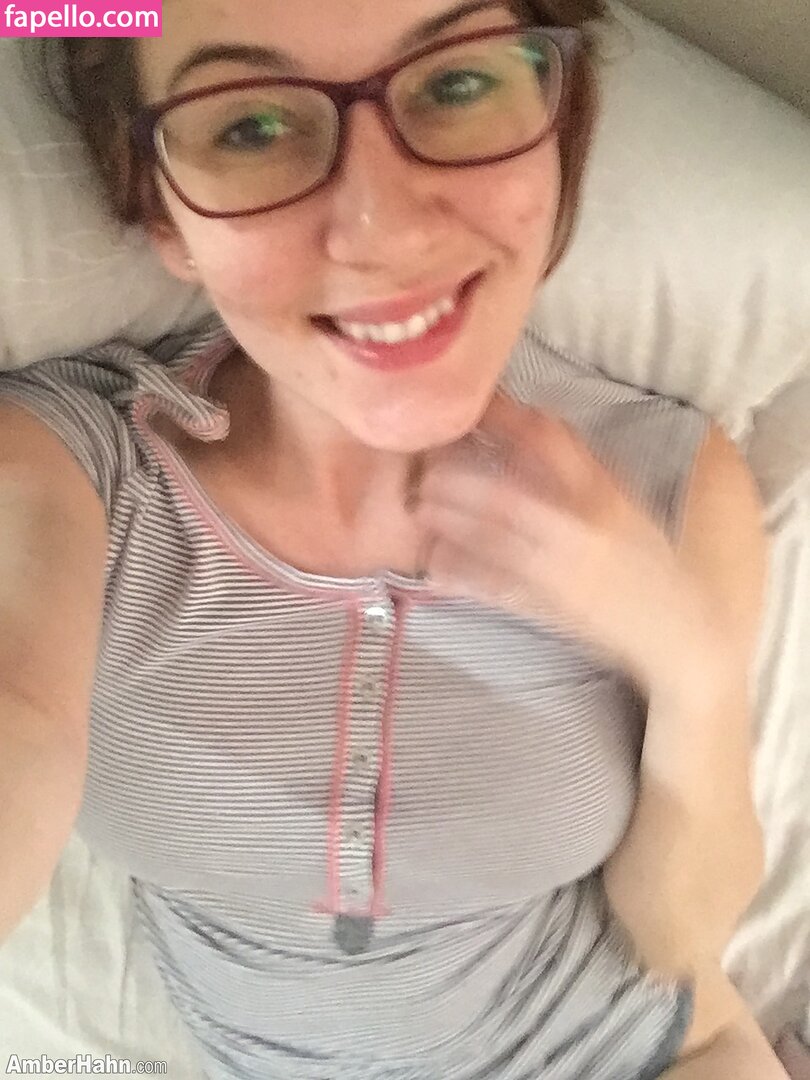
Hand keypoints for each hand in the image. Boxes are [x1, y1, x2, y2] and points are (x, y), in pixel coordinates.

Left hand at [409, 390, 726, 698]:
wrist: (679, 629)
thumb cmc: (648, 561)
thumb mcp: (623, 505)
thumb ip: (580, 469)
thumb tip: (526, 424)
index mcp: (606, 494)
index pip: (552, 442)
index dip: (506, 420)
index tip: (471, 408)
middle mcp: (584, 529)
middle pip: (509, 496)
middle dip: (461, 480)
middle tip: (425, 467)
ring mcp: (565, 573)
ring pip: (498, 542)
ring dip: (454, 522)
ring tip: (421, 507)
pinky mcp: (554, 611)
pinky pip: (501, 591)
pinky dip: (467, 577)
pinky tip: (437, 567)